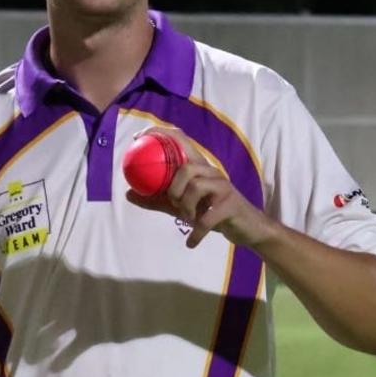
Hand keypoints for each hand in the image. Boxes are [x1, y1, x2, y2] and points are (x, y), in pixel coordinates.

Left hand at [125, 127, 272, 249]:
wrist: (247, 229)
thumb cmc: (213, 213)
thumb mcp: (182, 206)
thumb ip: (157, 200)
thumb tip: (128, 194)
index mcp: (199, 168)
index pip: (181, 140)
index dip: (159, 134)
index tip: (139, 138)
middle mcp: (212, 172)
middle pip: (186, 168)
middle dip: (173, 189)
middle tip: (174, 204)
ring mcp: (223, 187)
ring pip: (196, 187)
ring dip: (185, 208)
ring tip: (187, 221)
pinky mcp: (231, 205)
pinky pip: (207, 218)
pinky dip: (196, 232)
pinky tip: (190, 242)